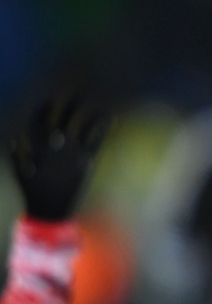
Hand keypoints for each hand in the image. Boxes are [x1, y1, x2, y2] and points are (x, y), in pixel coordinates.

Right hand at [9, 96, 108, 219]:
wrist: (51, 208)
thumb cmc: (34, 190)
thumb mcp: (20, 172)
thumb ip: (16, 154)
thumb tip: (11, 139)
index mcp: (37, 147)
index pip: (37, 123)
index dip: (42, 110)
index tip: (47, 100)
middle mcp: (54, 147)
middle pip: (60, 120)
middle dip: (66, 106)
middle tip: (74, 94)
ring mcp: (71, 153)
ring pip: (79, 126)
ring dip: (86, 112)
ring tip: (93, 100)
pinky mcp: (85, 160)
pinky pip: (95, 141)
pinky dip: (102, 128)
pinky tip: (109, 117)